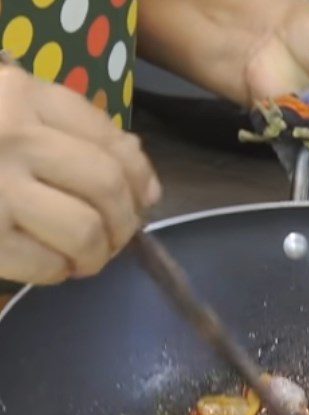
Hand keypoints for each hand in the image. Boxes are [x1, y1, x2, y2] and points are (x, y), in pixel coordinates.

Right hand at [0, 66, 160, 284]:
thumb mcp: (11, 111)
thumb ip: (75, 132)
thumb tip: (143, 177)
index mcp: (21, 96)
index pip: (110, 140)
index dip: (139, 177)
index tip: (141, 198)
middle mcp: (10, 136)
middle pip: (106, 186)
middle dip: (125, 222)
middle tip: (117, 236)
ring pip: (85, 231)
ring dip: (98, 254)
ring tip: (87, 257)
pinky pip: (47, 265)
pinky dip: (60, 272)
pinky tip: (52, 264)